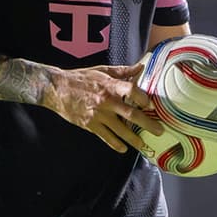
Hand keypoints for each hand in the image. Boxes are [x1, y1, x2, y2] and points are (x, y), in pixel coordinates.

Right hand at [48, 62, 164, 153]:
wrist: (57, 89)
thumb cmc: (80, 78)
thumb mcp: (102, 70)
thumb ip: (123, 71)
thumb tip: (140, 67)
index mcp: (110, 85)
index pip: (131, 91)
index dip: (143, 98)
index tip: (152, 105)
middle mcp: (106, 101)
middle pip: (131, 114)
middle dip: (147, 124)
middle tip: (159, 130)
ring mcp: (98, 115)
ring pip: (120, 130)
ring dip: (134, 138)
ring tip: (143, 144)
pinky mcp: (90, 125)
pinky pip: (106, 137)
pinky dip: (115, 144)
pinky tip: (123, 149)